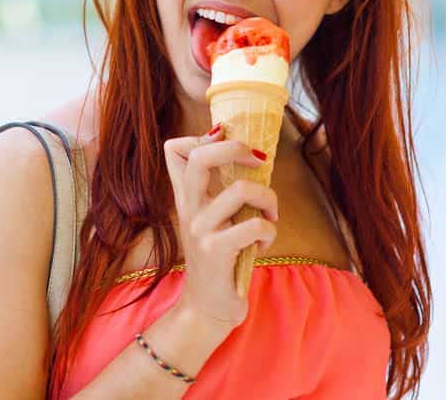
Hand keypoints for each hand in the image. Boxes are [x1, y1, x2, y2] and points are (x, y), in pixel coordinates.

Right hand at [163, 125, 277, 330]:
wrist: (206, 309)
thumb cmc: (218, 261)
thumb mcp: (210, 221)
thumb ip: (217, 191)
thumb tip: (241, 155)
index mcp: (187, 198)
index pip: (175, 150)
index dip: (201, 135)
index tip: (227, 141)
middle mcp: (190, 210)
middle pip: (201, 158)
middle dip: (235, 148)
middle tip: (258, 159)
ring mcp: (201, 230)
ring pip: (240, 190)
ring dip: (268, 199)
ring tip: (270, 215)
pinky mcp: (217, 252)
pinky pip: (255, 226)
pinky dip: (269, 231)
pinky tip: (263, 244)